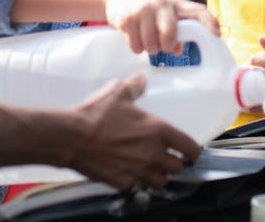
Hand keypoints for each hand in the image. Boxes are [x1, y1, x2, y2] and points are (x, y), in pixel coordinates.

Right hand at [65, 74, 201, 189]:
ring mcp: (138, 171)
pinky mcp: (123, 182)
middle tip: (165, 156)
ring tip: (148, 165)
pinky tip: (127, 170)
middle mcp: (153, 154)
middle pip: (178, 168)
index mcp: (159, 131)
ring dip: (157, 174)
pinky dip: (135, 180)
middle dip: (173, 162)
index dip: (192, 150)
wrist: (72, 136)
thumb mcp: (118, 92)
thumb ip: (135, 87)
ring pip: (160, 181)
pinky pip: (137, 186)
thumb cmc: (96, 114)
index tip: (189, 150)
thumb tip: (141, 79)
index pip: (191, 149)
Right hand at [104, 0, 218, 53]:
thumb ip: (175, 31)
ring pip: (151, 43)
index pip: (197, 10)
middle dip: (166, 45)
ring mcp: (143, 9)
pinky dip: (136, 48)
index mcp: (175, 3)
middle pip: (170, 32)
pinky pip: (136, 45)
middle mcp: (161, 3)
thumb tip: (178, 50)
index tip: (217, 35)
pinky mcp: (127, 18)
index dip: (209, 22)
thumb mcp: (163, 16)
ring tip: (146, 42)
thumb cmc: (147, 10)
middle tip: (162, 47)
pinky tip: (134, 39)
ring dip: (149, 49)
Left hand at [248, 37, 264, 104]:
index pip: (256, 58)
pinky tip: (255, 89)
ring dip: (251, 79)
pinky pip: (263, 89)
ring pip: (258, 76)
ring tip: (248, 81)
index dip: (250, 63)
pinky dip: (257, 89)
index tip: (247, 67)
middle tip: (244, 75)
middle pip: (255, 66)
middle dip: (247, 70)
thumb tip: (260, 37)